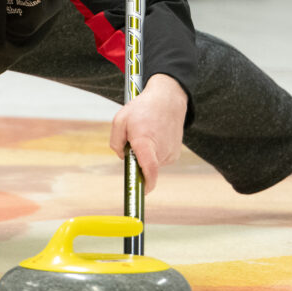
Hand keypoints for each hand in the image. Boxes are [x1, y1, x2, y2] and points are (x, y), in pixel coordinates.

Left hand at [109, 74, 187, 192]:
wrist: (168, 99)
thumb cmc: (143, 108)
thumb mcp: (120, 120)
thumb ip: (115, 142)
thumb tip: (122, 156)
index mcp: (145, 142)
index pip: (148, 169)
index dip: (145, 184)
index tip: (140, 191)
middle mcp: (161, 150)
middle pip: (145, 167)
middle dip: (137, 160)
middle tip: (134, 142)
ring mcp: (170, 152)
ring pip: (153, 163)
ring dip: (146, 155)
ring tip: (147, 134)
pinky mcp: (176, 153)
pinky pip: (160, 159)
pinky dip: (155, 153)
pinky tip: (155, 137)